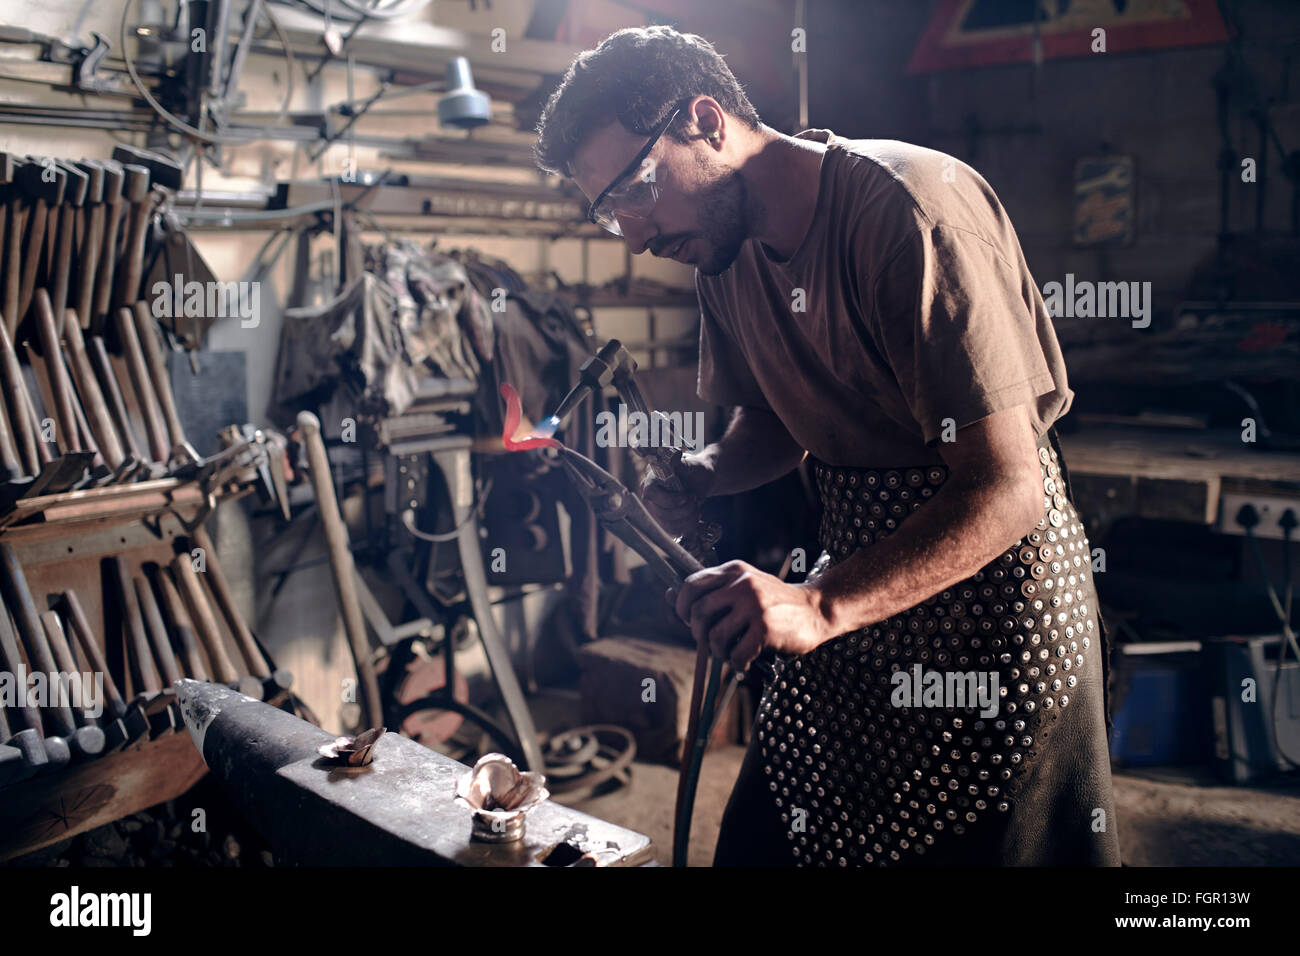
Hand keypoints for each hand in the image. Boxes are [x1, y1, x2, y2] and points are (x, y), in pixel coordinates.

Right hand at [639, 451, 714, 536]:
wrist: (703, 481)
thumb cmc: (696, 470)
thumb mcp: (689, 464)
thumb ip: (678, 461)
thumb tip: (671, 454)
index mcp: (650, 481)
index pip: (651, 495)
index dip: (671, 500)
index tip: (687, 496)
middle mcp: (649, 497)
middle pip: (662, 513)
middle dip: (685, 509)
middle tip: (695, 498)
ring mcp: (655, 511)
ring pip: (669, 525)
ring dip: (689, 517)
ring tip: (696, 505)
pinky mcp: (663, 522)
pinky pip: (673, 530)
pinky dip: (688, 525)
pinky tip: (693, 514)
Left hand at [673, 560, 833, 669]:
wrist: (816, 609)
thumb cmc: (775, 603)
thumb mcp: (745, 586)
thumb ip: (713, 591)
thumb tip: (669, 596)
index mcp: (734, 571)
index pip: (691, 585)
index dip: (682, 607)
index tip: (689, 620)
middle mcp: (742, 584)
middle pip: (698, 612)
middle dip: (698, 633)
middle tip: (711, 642)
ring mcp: (754, 605)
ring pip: (714, 636)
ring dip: (718, 652)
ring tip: (729, 654)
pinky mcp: (765, 628)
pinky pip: (736, 653)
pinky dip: (736, 664)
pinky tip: (744, 662)